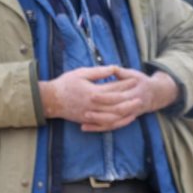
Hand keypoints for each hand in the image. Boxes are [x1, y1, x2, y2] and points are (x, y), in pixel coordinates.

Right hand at [40, 66, 176, 131]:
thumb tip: (114, 68)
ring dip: (126, 113)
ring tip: (136, 108)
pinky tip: (124, 119)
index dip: (126, 85)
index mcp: (92, 92)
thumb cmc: (65, 83)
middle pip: (116, 105)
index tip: (136, 80)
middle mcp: (93, 105)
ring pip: (113, 117)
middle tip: (142, 96)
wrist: (50, 99)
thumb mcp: (82, 73)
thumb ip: (99, 72)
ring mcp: (90, 115)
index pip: (114, 89)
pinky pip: (105, 125)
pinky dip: (117, 123)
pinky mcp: (88, 120)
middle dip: (130, 101)